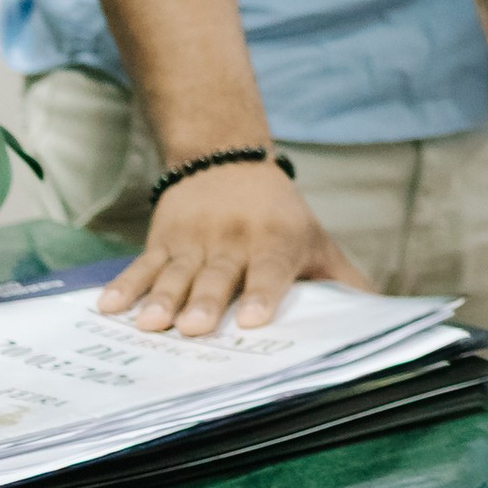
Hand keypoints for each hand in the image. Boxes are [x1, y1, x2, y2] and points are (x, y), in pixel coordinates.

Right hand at [98, 162, 370, 333]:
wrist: (225, 158)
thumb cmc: (279, 216)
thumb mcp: (315, 240)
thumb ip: (343, 280)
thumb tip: (380, 317)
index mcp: (275, 242)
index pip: (270, 270)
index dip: (263, 293)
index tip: (254, 320)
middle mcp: (233, 241)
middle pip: (218, 276)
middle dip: (206, 303)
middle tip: (195, 329)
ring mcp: (193, 241)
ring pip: (177, 274)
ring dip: (161, 299)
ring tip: (149, 324)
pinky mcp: (161, 240)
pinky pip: (140, 265)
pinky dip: (124, 285)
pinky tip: (107, 307)